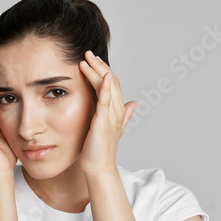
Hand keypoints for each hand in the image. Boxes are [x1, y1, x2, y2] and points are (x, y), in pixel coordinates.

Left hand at [78, 51, 137, 174]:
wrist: (99, 167)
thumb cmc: (100, 150)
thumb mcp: (111, 128)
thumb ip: (123, 114)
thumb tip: (134, 103)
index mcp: (116, 110)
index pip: (112, 84)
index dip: (103, 70)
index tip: (92, 59)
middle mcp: (116, 111)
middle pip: (111, 81)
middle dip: (99, 65)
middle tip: (88, 53)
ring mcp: (111, 116)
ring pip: (108, 88)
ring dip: (98, 71)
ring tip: (86, 59)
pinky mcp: (104, 122)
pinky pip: (106, 102)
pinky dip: (105, 88)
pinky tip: (103, 76)